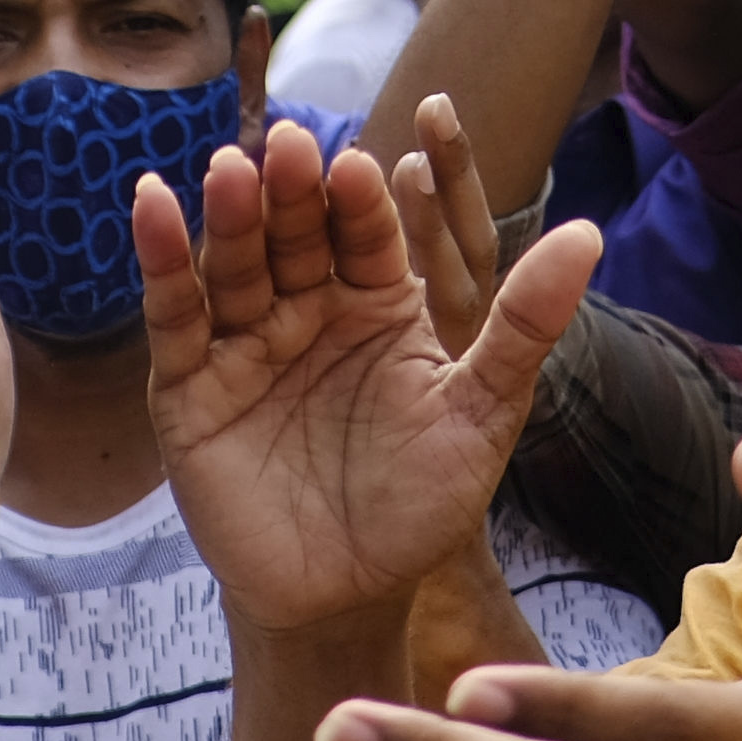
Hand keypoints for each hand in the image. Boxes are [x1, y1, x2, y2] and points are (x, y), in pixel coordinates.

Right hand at [136, 123, 600, 633]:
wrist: (345, 596)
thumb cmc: (420, 506)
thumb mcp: (481, 413)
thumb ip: (524, 324)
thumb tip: (591, 232)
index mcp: (379, 304)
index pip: (369, 234)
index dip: (366, 201)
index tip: (369, 166)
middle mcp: (308, 310)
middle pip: (297, 235)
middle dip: (292, 191)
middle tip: (289, 144)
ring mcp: (245, 343)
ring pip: (235, 262)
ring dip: (229, 214)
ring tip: (229, 168)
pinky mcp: (189, 384)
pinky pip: (175, 313)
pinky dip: (160, 258)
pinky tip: (150, 202)